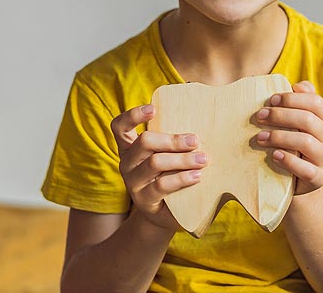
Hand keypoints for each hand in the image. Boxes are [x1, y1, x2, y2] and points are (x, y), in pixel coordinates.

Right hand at [110, 104, 208, 230]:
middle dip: (172, 140)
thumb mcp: (167, 156)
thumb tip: (201, 124)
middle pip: (144, 142)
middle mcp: (127, 162)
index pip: (120, 127)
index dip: (133, 115)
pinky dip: (182, 179)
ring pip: (155, 163)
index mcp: (129, 147)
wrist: (165, 214)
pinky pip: (161, 185)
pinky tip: (197, 176)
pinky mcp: (144, 200)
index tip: (153, 108)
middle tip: (195, 140)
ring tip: (203, 159)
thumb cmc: (170, 175)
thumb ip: (173, 142)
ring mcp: (133, 182)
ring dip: (182, 159)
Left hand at [255, 81, 322, 195]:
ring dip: (280, 136)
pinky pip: (306, 169)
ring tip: (260, 137)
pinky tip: (274, 155)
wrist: (296, 180)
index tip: (271, 99)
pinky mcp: (318, 178)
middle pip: (308, 120)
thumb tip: (297, 86)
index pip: (316, 102)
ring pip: (306, 142)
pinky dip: (289, 161)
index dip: (292, 99)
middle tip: (259, 116)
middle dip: (281, 115)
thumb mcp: (297, 121)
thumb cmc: (293, 143)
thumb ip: (299, 101)